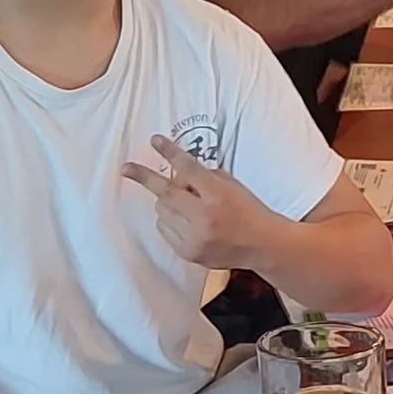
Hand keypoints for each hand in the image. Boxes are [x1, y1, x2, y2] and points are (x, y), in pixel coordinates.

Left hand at [124, 132, 274, 269]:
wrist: (263, 245)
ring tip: (188, 206)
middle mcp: (205, 218)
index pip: (189, 169)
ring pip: (161, 211)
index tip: (154, 141)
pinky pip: (164, 229)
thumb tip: (176, 175)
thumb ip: (203, 178)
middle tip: (129, 169)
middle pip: (166, 193)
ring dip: (167, 203)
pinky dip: (169, 221)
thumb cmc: (248, 211)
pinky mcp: (188, 253)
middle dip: (149, 180)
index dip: (170, 152)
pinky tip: (188, 222)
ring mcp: (195, 238)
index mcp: (219, 196)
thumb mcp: (231, 186)